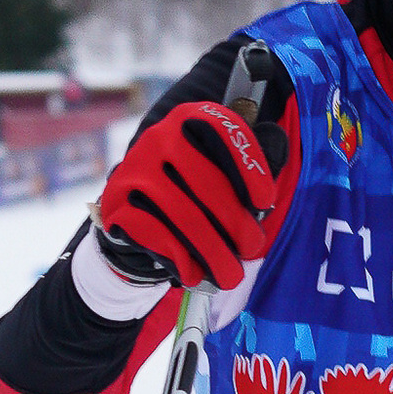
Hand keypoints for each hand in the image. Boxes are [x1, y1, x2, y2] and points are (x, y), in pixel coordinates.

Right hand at [94, 101, 283, 289]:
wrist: (134, 213)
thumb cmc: (192, 191)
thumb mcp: (219, 167)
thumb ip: (247, 160)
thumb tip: (276, 155)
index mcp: (189, 119)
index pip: (224, 132)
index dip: (250, 166)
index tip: (267, 202)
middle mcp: (159, 138)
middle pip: (207, 183)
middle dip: (237, 223)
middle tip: (253, 248)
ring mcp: (134, 170)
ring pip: (184, 216)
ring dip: (213, 251)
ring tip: (231, 274)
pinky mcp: (116, 204)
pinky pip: (156, 234)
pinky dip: (180, 257)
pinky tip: (194, 272)